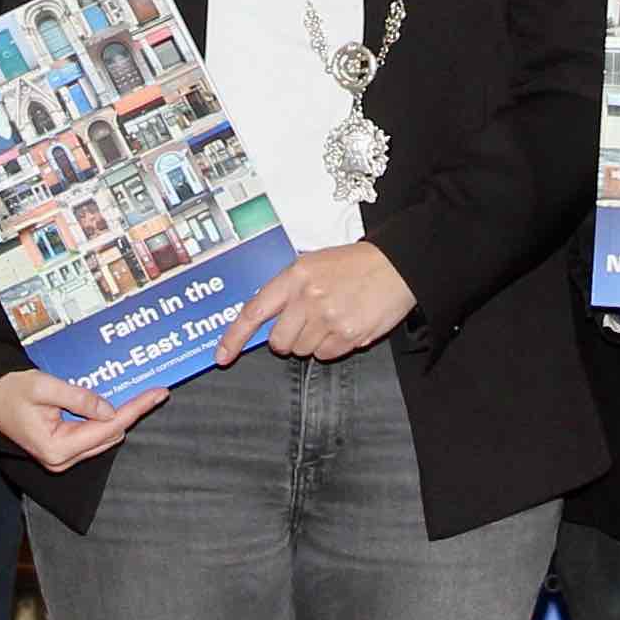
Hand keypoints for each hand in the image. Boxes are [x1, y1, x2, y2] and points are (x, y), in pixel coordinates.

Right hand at [0, 367, 165, 472]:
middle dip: (131, 413)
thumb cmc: (11, 390)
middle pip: (110, 436)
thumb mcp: (45, 387)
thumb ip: (79, 398)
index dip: (135, 410)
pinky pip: (92, 436)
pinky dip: (103, 420)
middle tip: (151, 391)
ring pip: (104, 438)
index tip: (157, 395)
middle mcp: (61, 459)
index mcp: (57, 447)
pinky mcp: (61, 450)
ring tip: (136, 395)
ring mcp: (61, 458)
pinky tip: (113, 405)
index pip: (108, 428)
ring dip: (118, 417)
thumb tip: (110, 409)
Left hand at [222, 240, 416, 364]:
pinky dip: (333, 346)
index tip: (222, 356)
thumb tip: (265, 316)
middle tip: (304, 324)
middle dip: (287, 340)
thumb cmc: (354, 264)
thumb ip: (288, 287)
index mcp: (295, 276)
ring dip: (313, 341)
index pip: (254, 311)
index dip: (234, 337)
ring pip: (303, 350)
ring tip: (332, 317)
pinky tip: (346, 325)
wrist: (398, 265)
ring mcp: (328, 318)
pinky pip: (327, 355)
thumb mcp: (314, 263)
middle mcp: (308, 298)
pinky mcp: (349, 335)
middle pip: (279, 342)